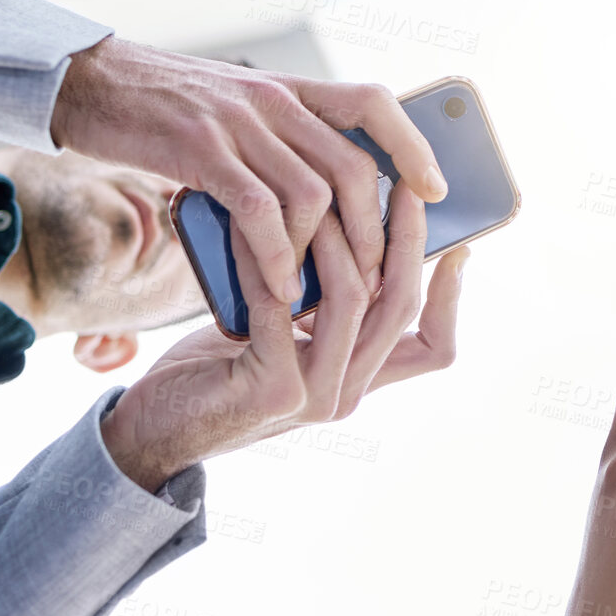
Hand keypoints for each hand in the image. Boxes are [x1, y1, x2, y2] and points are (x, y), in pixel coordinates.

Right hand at [52, 35, 447, 304]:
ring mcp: (238, 122)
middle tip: (377, 275)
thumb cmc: (167, 109)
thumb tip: (333, 196)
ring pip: (313, 193)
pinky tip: (279, 289)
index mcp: (290, 88)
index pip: (372, 103)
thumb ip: (285, 139)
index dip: (411, 145)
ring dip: (326, 253)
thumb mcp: (240, 108)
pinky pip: (258, 210)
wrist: (88, 81)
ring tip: (323, 295)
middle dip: (375, 229)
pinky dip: (276, 256)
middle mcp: (273, 99)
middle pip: (353, 166)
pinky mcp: (199, 150)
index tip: (437, 188)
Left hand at [101, 187, 464, 491]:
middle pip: (401, 307)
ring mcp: (314, 396)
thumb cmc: (220, 369)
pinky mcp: (272, 390)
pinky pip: (282, 306)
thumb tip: (355, 227)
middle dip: (406, 238)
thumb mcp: (288, 335)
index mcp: (362, 380)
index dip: (453, 297)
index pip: (435, 348)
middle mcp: (349, 393)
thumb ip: (325, 306)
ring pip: (353, 301)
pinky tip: (255, 221)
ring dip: (340, 237)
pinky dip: (271, 257)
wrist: (155, 429)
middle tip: (401, 186)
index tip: (460, 244)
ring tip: (325, 191)